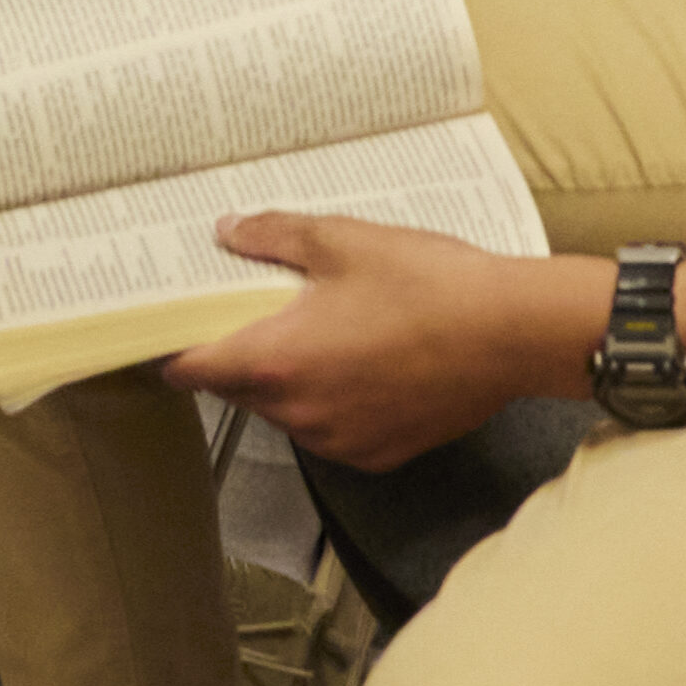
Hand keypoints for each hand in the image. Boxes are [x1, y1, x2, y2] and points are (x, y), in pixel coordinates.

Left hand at [167, 212, 580, 466]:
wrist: (514, 332)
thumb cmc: (429, 284)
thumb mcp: (342, 240)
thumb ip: (272, 236)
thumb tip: (228, 232)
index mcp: (276, 362)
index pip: (191, 369)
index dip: (174, 348)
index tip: (170, 328)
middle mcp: (300, 414)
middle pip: (238, 389)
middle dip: (242, 354)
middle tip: (262, 312)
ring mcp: (340, 440)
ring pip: (286, 412)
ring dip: (289, 380)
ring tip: (324, 332)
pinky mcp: (379, 454)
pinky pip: (332, 430)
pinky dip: (334, 403)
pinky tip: (364, 364)